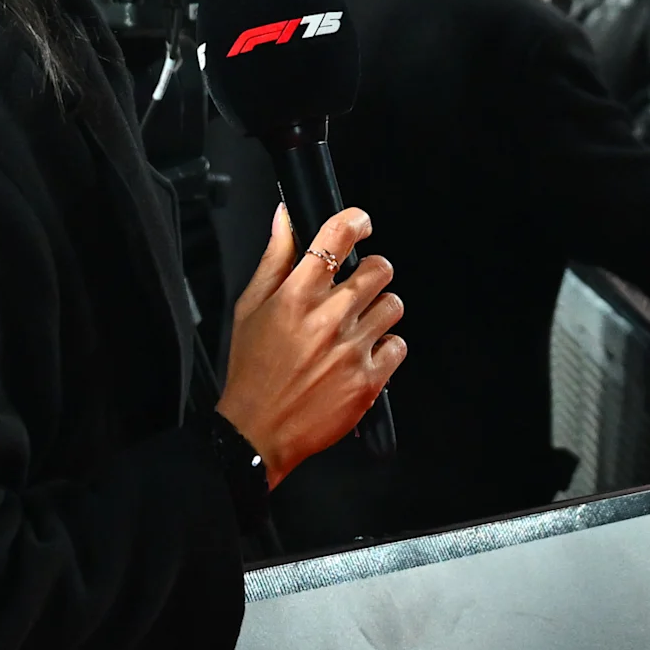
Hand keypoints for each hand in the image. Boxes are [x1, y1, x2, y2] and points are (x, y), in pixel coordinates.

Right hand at [218, 206, 403, 482]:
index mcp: (297, 296)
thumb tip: (285, 217)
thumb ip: (274, 259)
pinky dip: (386, 348)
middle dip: (372, 273)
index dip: (357, 221)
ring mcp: (352, 350)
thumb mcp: (250, 308)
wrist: (257, 431)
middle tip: (358, 288)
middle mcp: (328, 319)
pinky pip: (399, 345)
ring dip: (380, 310)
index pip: (338, 236)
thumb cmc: (252, 371)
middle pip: (380, 269)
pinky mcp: (369, 380)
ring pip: (394, 305)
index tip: (361, 225)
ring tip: (358, 326)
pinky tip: (362, 355)